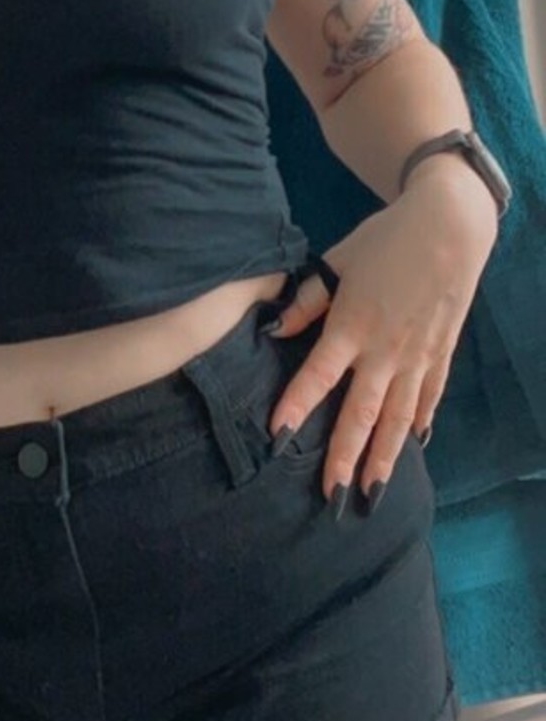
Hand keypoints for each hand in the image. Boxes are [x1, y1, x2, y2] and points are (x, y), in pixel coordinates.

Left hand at [265, 177, 496, 506]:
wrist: (449, 224)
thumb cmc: (386, 238)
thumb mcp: (337, 261)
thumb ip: (306, 301)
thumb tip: (272, 329)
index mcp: (352, 325)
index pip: (318, 375)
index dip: (296, 405)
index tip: (277, 437)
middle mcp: (385, 350)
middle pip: (361, 412)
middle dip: (344, 456)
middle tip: (332, 495)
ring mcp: (418, 356)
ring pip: (398, 417)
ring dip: (383, 456)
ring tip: (372, 491)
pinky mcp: (441, 353)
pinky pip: (429, 397)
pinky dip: (419, 423)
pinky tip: (412, 446)